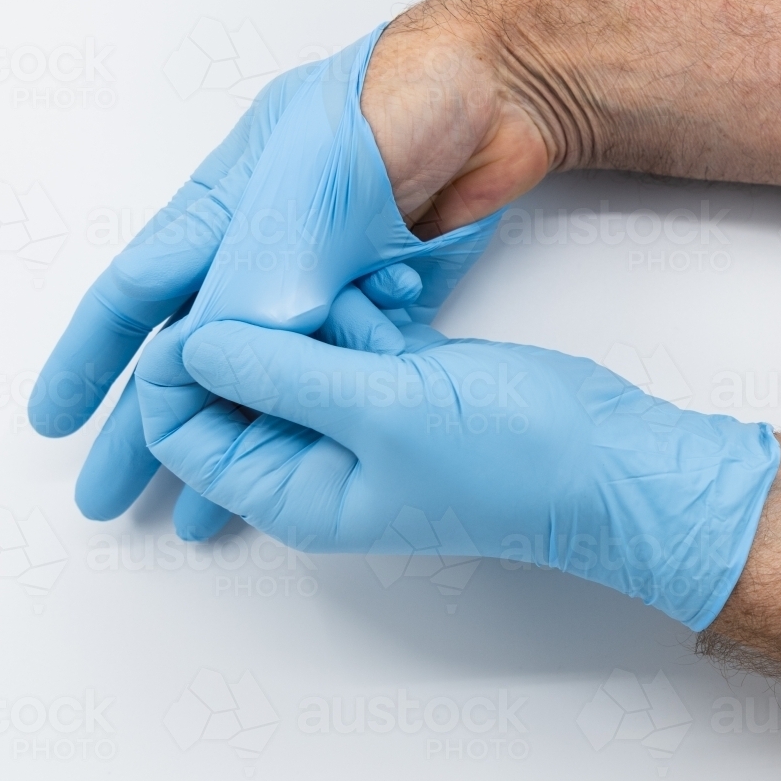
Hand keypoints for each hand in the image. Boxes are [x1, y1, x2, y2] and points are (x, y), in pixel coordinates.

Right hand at [28, 45, 501, 536]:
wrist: (500, 92)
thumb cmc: (392, 105)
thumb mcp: (312, 190)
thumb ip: (267, 276)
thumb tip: (228, 362)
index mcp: (222, 211)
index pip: (135, 293)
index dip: (90, 359)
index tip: (54, 422)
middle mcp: (260, 254)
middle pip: (188, 354)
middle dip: (146, 426)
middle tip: (108, 496)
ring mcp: (319, 282)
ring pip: (260, 377)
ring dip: (230, 441)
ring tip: (196, 514)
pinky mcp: (377, 302)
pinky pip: (334, 371)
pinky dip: (312, 417)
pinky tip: (296, 460)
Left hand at [137, 316, 779, 630]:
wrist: (602, 456)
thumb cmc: (507, 457)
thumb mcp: (381, 411)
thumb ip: (281, 375)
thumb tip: (193, 344)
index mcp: (291, 489)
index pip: (185, 433)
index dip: (178, 372)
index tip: (207, 314)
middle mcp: (312, 456)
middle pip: (236, 383)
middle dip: (265, 330)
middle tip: (304, 292)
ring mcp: (353, 415)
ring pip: (294, 346)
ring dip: (326, 312)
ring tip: (379, 304)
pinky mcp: (391, 379)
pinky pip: (347, 331)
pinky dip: (366, 309)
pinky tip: (403, 297)